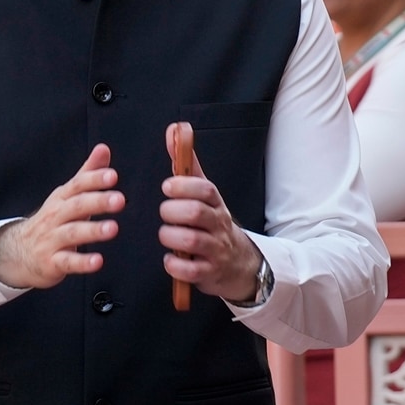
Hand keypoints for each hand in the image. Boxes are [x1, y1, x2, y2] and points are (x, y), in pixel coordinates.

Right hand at [0, 143, 123, 289]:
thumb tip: (104, 148)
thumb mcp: (67, 196)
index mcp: (62, 198)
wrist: (19, 252)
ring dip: (93, 230)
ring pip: (72, 233)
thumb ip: (88, 173)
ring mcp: (52, 239)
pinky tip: (98, 261)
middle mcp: (55, 216)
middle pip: (76, 206)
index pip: (77, 185)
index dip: (94, 179)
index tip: (113, 176)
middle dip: (97, 202)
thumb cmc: (52, 221)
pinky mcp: (52, 262)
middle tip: (119, 200)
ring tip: (113, 228)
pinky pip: (67, 262)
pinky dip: (82, 262)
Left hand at [159, 122, 262, 303]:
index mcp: (215, 203)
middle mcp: (217, 225)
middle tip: (165, 213)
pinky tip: (170, 258)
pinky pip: (190, 271)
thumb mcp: (204, 193)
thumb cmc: (213, 223)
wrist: (240, 263)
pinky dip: (174, 265)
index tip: (167, 186)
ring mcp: (215, 250)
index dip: (184, 186)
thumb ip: (187, 164)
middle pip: (196, 213)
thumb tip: (174, 130)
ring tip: (166, 234)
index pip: (205, 189)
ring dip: (171, 236)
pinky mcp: (209, 273)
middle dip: (173, 212)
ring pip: (191, 241)